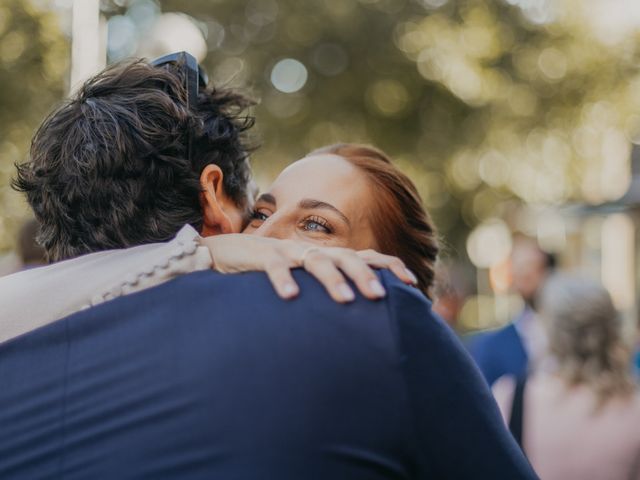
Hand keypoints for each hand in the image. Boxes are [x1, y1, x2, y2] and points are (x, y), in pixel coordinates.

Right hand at [199, 234, 416, 302]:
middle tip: (381, 296)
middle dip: (365, 275)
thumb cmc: (270, 273)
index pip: (364, 256)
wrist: (226, 253)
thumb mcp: (302, 283)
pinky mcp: (261, 256)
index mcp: (324, 257)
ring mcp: (287, 251)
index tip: (412, 283)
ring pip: (316, 260)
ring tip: (346, 300)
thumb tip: (355, 319)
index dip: (388, 265)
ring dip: (332, 279)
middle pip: (345, 257)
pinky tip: (290, 297)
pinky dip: (282, 280)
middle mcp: (311, 251)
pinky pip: (274, 266)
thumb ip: (325, 294)